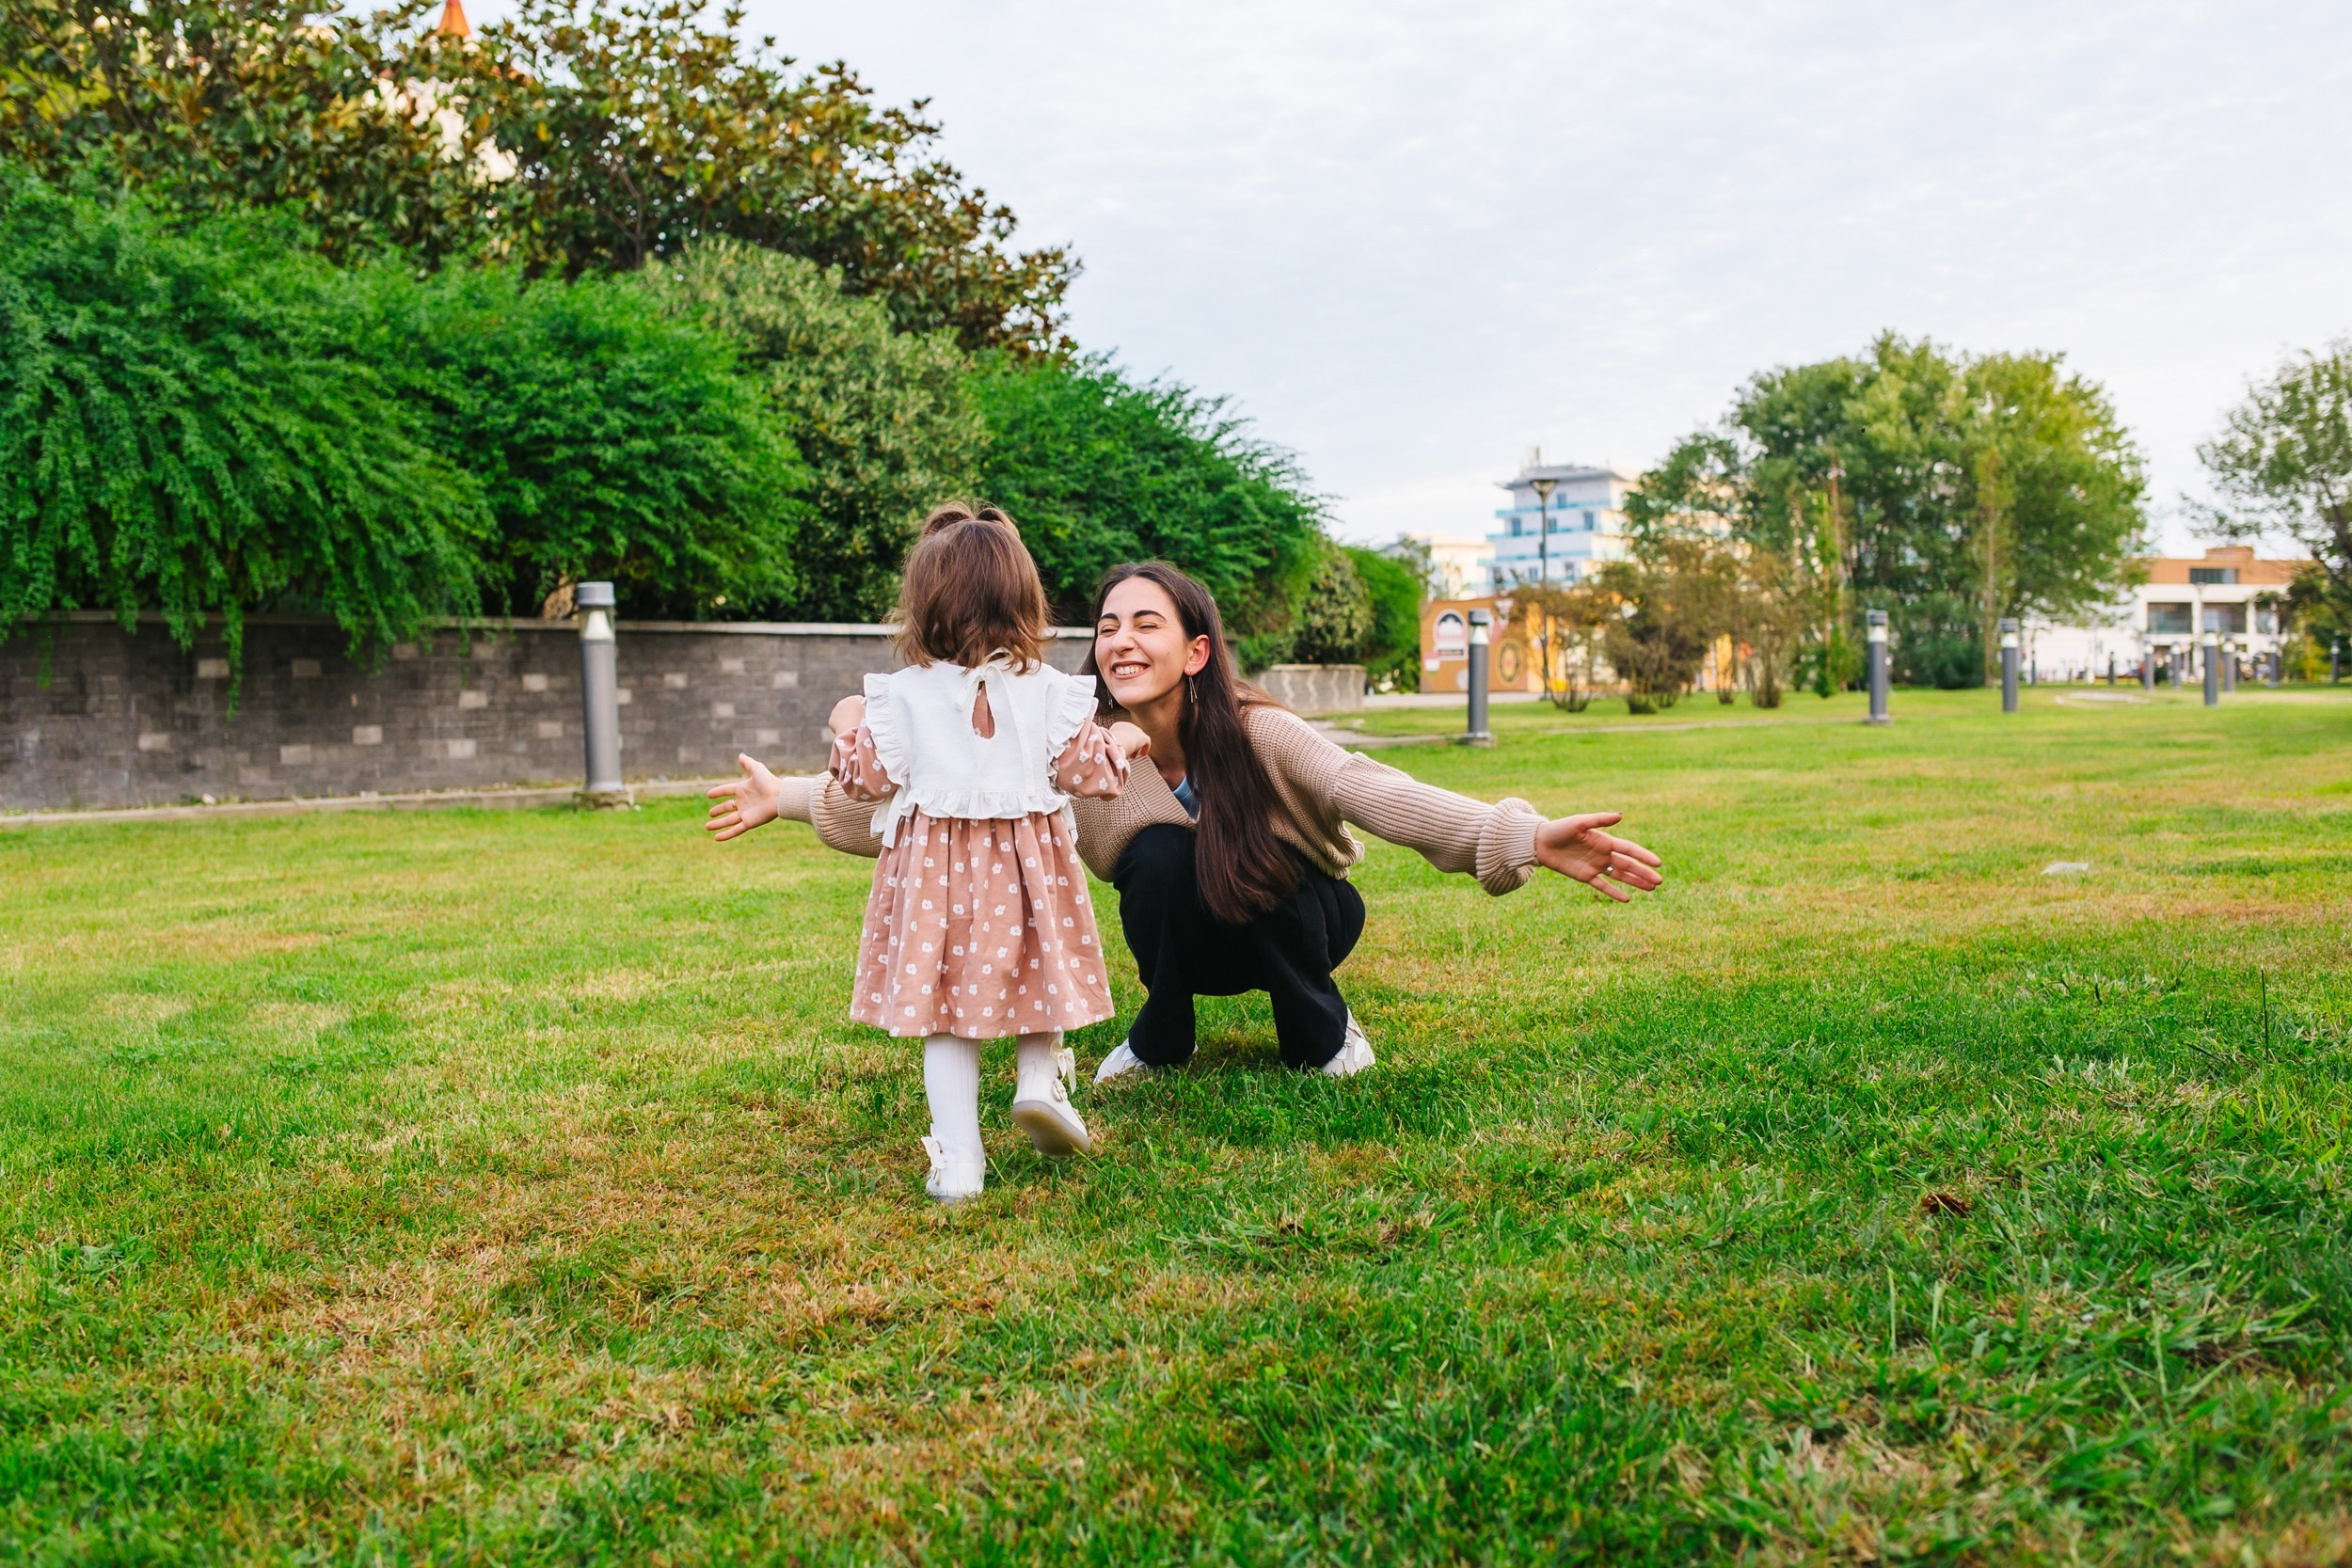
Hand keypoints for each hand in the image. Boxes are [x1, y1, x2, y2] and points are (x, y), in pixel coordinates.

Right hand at [706, 753, 781, 841]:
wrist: (780, 796)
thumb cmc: (769, 782)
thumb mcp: (757, 769)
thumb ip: (748, 763)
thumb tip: (739, 755)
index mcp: (743, 789)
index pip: (727, 790)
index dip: (718, 792)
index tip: (709, 795)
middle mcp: (743, 802)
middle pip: (727, 807)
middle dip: (718, 811)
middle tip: (710, 814)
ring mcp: (746, 813)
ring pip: (728, 820)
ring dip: (718, 825)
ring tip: (706, 827)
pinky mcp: (749, 822)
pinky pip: (735, 830)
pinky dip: (726, 835)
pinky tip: (716, 838)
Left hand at [827, 693, 866, 736]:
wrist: (850, 731)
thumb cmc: (862, 723)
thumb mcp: (869, 714)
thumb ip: (869, 710)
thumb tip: (869, 710)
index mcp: (853, 699)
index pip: (859, 700)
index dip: (863, 706)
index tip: (865, 713)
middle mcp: (842, 702)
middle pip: (849, 706)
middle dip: (853, 711)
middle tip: (859, 720)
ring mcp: (835, 710)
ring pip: (842, 713)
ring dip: (846, 718)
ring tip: (852, 726)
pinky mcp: (831, 719)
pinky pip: (837, 721)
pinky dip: (841, 725)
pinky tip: (846, 729)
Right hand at [1107, 720, 1149, 759]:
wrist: (1118, 743)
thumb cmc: (1109, 745)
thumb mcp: (1105, 744)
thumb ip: (1108, 745)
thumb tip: (1105, 753)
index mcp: (1119, 725)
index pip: (1122, 733)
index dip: (1122, 742)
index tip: (1121, 749)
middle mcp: (1129, 726)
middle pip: (1130, 736)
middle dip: (1129, 745)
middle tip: (1127, 754)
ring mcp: (1137, 730)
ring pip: (1138, 739)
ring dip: (1136, 748)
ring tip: (1133, 757)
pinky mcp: (1143, 737)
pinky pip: (1146, 742)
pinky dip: (1145, 748)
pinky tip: (1143, 754)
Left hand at [1533, 812, 1662, 901]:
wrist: (1540, 842)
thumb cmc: (1559, 828)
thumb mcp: (1579, 822)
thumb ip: (1599, 820)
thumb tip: (1621, 816)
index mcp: (1604, 840)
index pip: (1629, 849)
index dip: (1643, 855)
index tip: (1658, 863)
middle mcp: (1603, 854)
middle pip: (1628, 865)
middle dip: (1644, 873)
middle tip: (1659, 881)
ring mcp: (1595, 866)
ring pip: (1620, 876)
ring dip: (1635, 882)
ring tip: (1651, 888)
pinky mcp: (1585, 876)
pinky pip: (1602, 886)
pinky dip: (1614, 892)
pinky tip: (1627, 899)